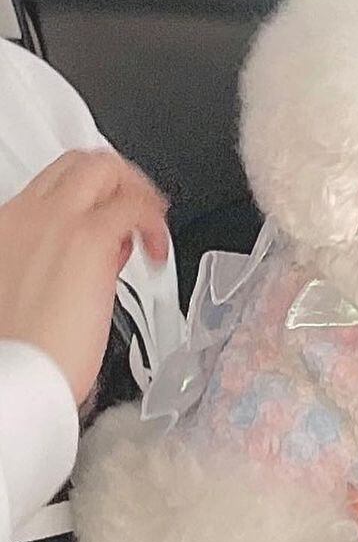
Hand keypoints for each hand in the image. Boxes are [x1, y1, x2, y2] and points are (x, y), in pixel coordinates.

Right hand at [0, 150, 168, 403]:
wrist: (15, 377)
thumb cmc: (24, 355)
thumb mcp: (28, 299)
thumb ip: (62, 270)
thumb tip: (97, 265)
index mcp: (7, 230)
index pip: (53, 189)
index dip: (88, 205)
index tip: (108, 238)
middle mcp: (26, 215)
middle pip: (78, 164)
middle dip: (119, 182)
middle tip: (140, 215)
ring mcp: (55, 222)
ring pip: (102, 166)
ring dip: (138, 191)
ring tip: (153, 228)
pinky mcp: (88, 240)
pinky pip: (134, 205)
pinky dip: (155, 221)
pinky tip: (159, 251)